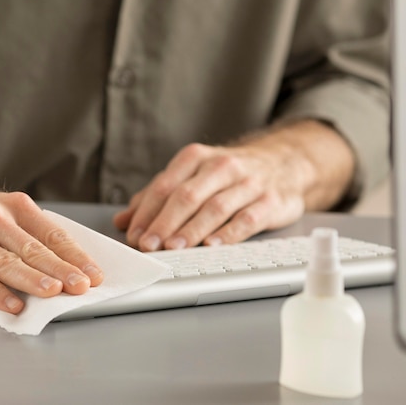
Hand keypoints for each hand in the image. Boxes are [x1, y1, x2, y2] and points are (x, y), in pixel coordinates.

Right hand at [0, 186, 103, 313]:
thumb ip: (20, 236)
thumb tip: (58, 266)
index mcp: (11, 206)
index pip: (51, 233)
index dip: (74, 255)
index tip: (94, 273)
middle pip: (33, 247)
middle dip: (62, 268)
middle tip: (84, 286)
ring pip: (7, 260)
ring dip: (33, 279)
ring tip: (55, 292)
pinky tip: (12, 304)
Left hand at [113, 121, 354, 250]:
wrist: (283, 162)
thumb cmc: (228, 174)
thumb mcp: (191, 176)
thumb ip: (156, 197)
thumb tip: (123, 221)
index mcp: (196, 158)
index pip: (165, 185)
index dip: (147, 212)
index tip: (134, 235)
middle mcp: (221, 166)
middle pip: (187, 195)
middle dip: (164, 222)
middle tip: (149, 245)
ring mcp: (247, 183)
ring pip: (214, 207)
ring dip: (191, 230)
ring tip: (174, 248)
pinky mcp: (270, 201)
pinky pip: (247, 218)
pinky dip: (228, 234)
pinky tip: (212, 246)